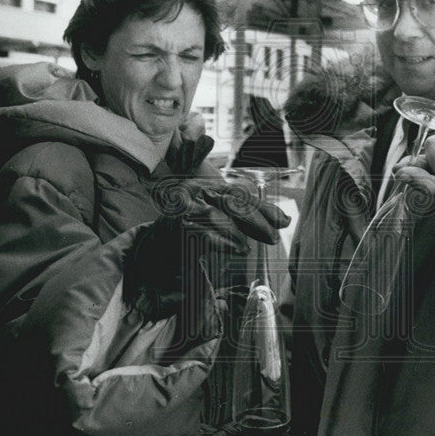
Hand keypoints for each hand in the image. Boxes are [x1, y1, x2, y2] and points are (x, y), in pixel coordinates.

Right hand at [125, 178, 290, 318]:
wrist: (151, 248)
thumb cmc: (188, 231)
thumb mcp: (216, 217)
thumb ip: (243, 216)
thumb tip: (280, 220)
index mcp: (206, 185)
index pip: (240, 194)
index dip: (264, 207)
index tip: (283, 220)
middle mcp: (194, 191)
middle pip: (233, 202)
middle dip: (257, 220)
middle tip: (273, 237)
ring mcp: (184, 208)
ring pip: (219, 217)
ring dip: (239, 234)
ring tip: (247, 248)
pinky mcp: (176, 227)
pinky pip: (205, 234)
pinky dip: (224, 243)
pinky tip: (238, 250)